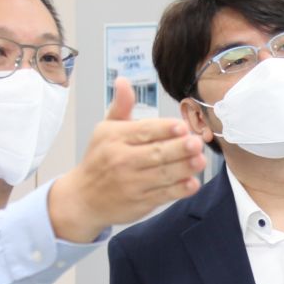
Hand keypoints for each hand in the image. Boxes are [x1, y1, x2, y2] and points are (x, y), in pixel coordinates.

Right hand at [49, 77, 203, 241]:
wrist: (83, 198)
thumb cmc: (100, 158)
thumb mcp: (105, 130)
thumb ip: (121, 107)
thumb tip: (123, 81)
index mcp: (114, 137)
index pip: (144, 131)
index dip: (164, 129)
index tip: (181, 126)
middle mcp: (121, 159)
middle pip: (156, 153)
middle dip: (178, 148)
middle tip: (196, 142)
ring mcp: (131, 183)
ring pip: (162, 174)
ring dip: (184, 168)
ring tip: (200, 161)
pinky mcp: (140, 202)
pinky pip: (162, 195)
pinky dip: (179, 190)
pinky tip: (192, 183)